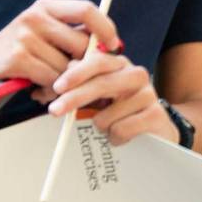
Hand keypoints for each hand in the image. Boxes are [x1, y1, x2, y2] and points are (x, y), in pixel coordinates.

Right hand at [0, 0, 119, 94]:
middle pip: (81, 44)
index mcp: (46, 6)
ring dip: (65, 84)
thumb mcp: (45, 32)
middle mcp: (34, 17)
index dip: (105, 27)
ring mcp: (23, 38)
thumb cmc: (19, 49)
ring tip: (52, 86)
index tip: (114, 45)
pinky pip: (50, 80)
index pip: (86, 9)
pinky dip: (51, 91)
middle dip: (86, 66)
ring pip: (67, 68)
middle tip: (80, 79)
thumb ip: (73, 35)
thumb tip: (112, 47)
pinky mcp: (15, 60)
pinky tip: (40, 92)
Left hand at [46, 48, 176, 145]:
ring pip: (107, 115)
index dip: (76, 74)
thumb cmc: (120, 112)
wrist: (156, 130)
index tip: (57, 87)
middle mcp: (136, 74)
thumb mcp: (98, 98)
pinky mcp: (156, 115)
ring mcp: (148, 94)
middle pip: (101, 84)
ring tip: (109, 128)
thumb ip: (76, 89)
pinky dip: (115, 138)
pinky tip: (121, 136)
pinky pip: (121, 130)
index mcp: (120, 65)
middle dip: (74, 98)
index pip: (97, 62)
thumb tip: (45, 91)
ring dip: (101, 127)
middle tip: (55, 111)